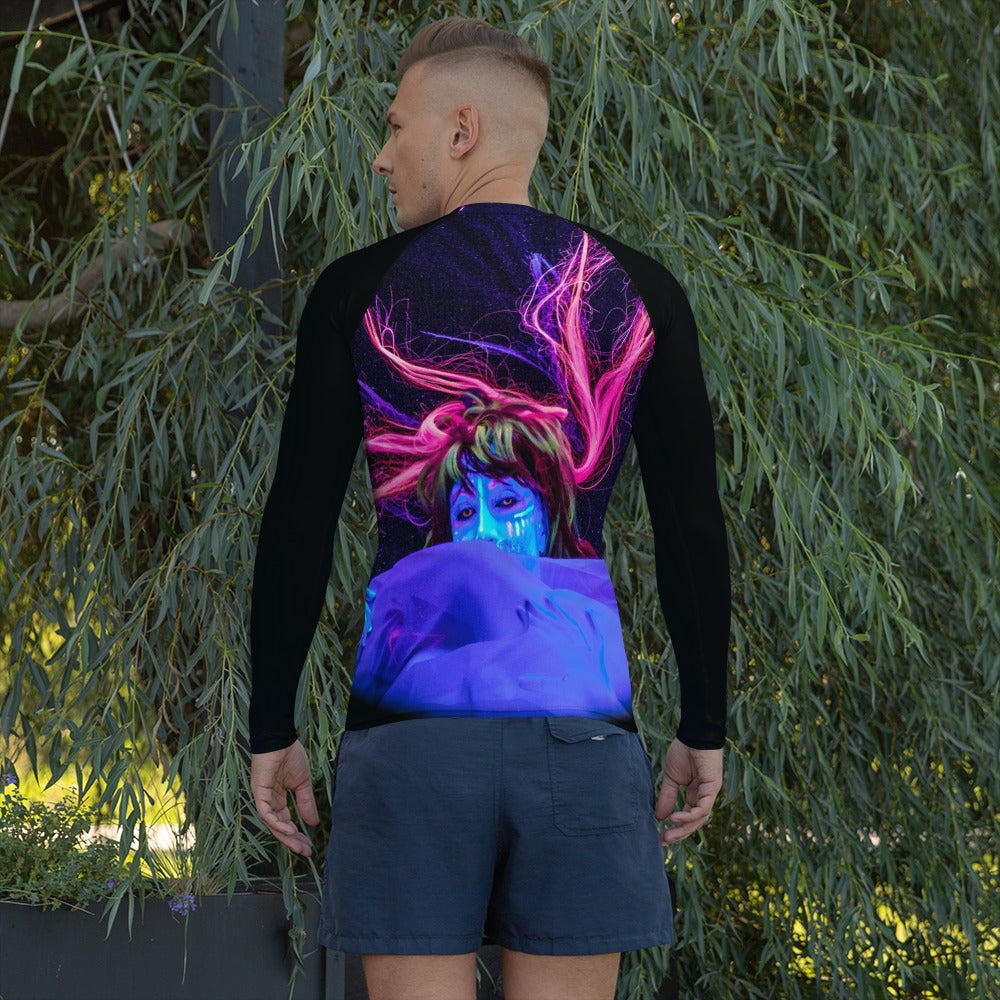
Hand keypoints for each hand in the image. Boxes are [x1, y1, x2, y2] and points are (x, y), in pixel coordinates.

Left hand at [250, 739, 318, 856]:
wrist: (281, 739)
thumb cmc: (290, 756)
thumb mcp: (303, 783)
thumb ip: (306, 802)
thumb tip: (314, 822)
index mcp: (278, 798)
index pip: (286, 821)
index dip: (297, 834)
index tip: (309, 845)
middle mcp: (268, 801)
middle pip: (279, 827)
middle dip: (292, 840)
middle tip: (306, 852)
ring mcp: (262, 797)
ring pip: (272, 823)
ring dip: (286, 835)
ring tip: (299, 844)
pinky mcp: (258, 791)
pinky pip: (265, 812)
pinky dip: (276, 822)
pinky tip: (290, 829)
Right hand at [655, 738, 723, 844]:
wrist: (693, 735)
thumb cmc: (683, 752)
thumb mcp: (671, 778)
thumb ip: (667, 797)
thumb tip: (659, 817)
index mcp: (695, 795)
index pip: (688, 817)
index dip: (676, 828)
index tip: (660, 837)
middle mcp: (704, 797)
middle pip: (694, 822)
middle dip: (679, 833)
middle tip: (664, 841)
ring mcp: (710, 793)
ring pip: (699, 818)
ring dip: (684, 828)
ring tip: (669, 833)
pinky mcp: (713, 788)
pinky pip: (703, 808)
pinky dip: (690, 815)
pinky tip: (676, 818)